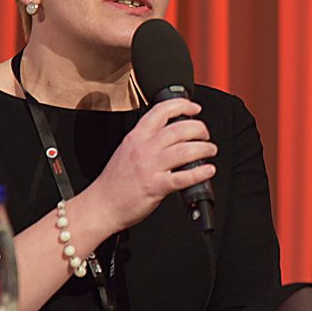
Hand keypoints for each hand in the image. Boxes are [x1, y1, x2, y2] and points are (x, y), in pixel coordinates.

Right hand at [85, 98, 216, 231]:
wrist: (101, 205)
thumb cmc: (115, 181)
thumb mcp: (126, 150)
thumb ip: (146, 140)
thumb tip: (172, 135)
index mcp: (136, 137)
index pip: (160, 111)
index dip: (181, 105)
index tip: (194, 108)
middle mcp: (143, 148)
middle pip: (178, 129)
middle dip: (199, 128)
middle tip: (205, 135)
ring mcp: (149, 167)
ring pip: (184, 150)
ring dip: (204, 148)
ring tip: (210, 150)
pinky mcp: (155, 186)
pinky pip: (183, 177)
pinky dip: (200, 173)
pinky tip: (208, 171)